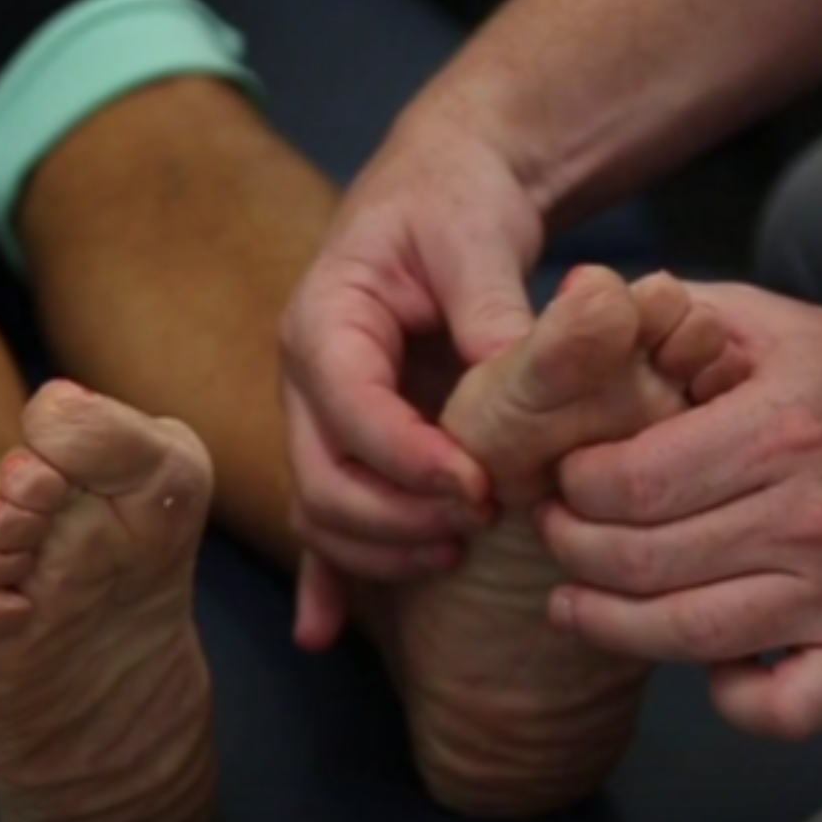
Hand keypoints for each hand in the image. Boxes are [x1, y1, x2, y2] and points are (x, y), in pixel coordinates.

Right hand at [281, 109, 546, 648]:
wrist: (443, 187)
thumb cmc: (454, 198)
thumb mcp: (475, 233)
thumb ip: (489, 306)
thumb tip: (514, 384)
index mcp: (324, 320)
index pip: (347, 409)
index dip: (407, 460)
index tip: (479, 489)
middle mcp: (307, 377)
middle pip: (320, 477)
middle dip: (394, 516)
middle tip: (479, 526)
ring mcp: (322, 415)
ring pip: (322, 508)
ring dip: (378, 548)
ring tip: (456, 558)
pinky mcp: (350, 441)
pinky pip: (329, 514)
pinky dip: (327, 578)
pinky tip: (323, 634)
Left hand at [539, 283, 821, 739]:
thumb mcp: (776, 321)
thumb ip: (677, 309)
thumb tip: (585, 298)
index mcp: (781, 426)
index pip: (635, 480)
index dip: (574, 488)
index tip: (558, 479)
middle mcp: (812, 514)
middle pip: (646, 561)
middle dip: (572, 551)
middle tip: (553, 533)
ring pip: (693, 636)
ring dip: (613, 628)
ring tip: (573, 604)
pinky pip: (787, 709)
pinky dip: (734, 701)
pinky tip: (703, 666)